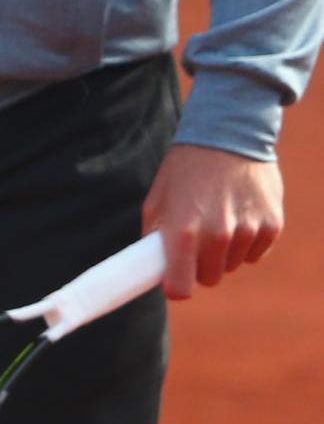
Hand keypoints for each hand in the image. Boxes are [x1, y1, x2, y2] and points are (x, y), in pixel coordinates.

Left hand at [142, 142, 283, 297]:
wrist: (228, 136)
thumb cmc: (185, 168)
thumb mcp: (158, 197)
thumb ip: (153, 234)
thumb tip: (151, 265)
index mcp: (183, 230)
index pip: (180, 286)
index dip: (176, 287)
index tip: (175, 281)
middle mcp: (217, 234)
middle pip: (209, 278)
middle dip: (200, 266)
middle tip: (195, 242)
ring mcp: (248, 231)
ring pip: (232, 265)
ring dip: (224, 252)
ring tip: (217, 219)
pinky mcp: (271, 226)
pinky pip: (255, 253)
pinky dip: (247, 243)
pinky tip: (239, 216)